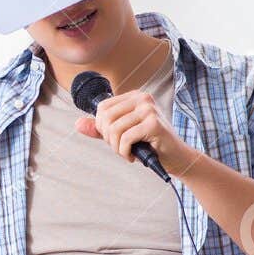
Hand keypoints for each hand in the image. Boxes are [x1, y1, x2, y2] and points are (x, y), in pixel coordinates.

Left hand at [74, 89, 203, 176]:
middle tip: (120, 148)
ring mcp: (149, 109)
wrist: (176, 158)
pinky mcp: (154, 124)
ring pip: (114, 129)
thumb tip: (77, 124)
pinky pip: (125, 138)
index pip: (102, 107)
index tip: (113, 139)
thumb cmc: (150, 145)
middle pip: (106, 117)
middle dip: (108, 138)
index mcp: (134, 96)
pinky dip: (124, 152)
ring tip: (127, 153)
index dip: (101, 127)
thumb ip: (100, 129)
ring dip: (116, 148)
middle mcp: (142, 98)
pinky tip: (133, 156)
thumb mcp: (122, 134)